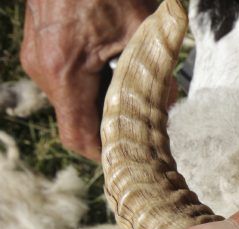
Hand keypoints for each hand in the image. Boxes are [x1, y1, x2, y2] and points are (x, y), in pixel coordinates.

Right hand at [21, 0, 155, 159]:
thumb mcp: (141, 27)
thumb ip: (155, 70)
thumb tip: (167, 103)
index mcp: (67, 72)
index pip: (79, 137)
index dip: (105, 154)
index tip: (130, 156)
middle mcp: (44, 70)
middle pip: (76, 122)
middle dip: (110, 127)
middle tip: (142, 125)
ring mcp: (37, 59)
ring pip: (71, 103)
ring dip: (101, 104)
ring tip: (132, 92)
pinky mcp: (39, 49)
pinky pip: (65, 82)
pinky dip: (90, 85)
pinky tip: (114, 69)